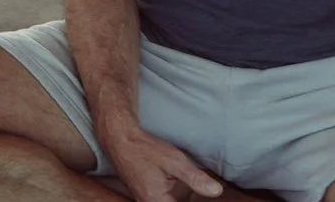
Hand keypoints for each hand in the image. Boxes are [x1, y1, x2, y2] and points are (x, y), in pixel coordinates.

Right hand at [102, 123, 224, 201]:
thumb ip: (196, 178)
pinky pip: (159, 201)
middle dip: (184, 198)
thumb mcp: (174, 161)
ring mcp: (143, 199)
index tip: (210, 201)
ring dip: (176, 198)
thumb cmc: (144, 149)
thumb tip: (216, 191)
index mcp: (155, 201)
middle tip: (202, 190)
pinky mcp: (142, 193)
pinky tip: (176, 191)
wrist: (118, 139)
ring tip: (186, 190)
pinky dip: (170, 197)